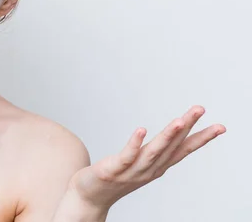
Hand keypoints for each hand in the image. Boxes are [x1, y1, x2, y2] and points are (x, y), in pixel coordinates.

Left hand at [67, 105, 225, 210]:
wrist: (89, 198)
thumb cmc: (114, 177)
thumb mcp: (140, 163)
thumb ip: (155, 151)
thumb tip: (171, 134)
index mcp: (157, 167)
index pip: (183, 150)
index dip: (201, 138)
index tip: (219, 127)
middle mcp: (149, 170)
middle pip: (171, 146)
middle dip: (187, 127)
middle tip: (200, 109)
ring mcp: (132, 171)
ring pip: (153, 152)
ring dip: (167, 136)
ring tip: (180, 120)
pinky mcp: (113, 170)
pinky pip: (126, 155)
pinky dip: (135, 143)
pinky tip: (141, 129)